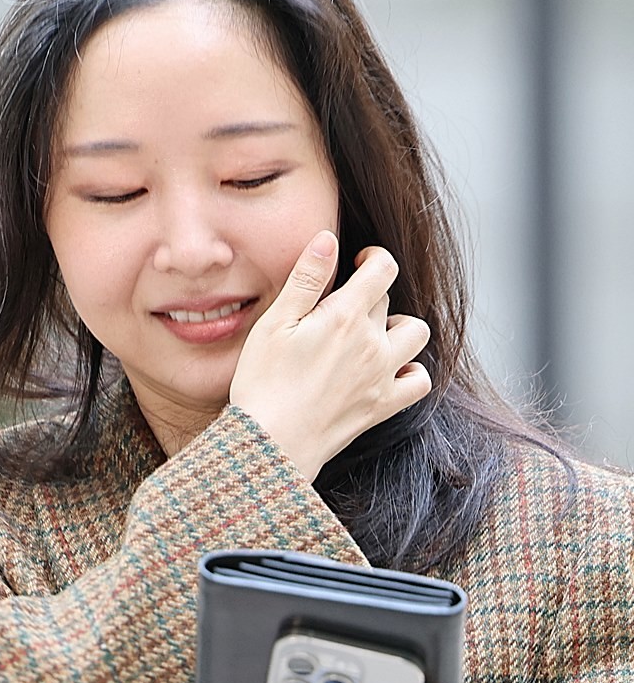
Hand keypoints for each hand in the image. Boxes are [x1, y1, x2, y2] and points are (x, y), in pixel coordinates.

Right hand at [227, 230, 431, 480]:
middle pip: (387, 300)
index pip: (382, 269)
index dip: (374, 257)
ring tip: (369, 333)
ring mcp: (382, 376)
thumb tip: (327, 239)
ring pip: (415, 334)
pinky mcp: (383, 406)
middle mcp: (373, 344)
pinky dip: (411, 369)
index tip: (358, 261)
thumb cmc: (263, 382)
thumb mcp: (274, 324)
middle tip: (336, 308)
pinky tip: (388, 368)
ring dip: (397, 326)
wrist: (272, 443)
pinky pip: (419, 381)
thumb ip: (305, 279)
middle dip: (367, 295)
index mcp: (345, 317)